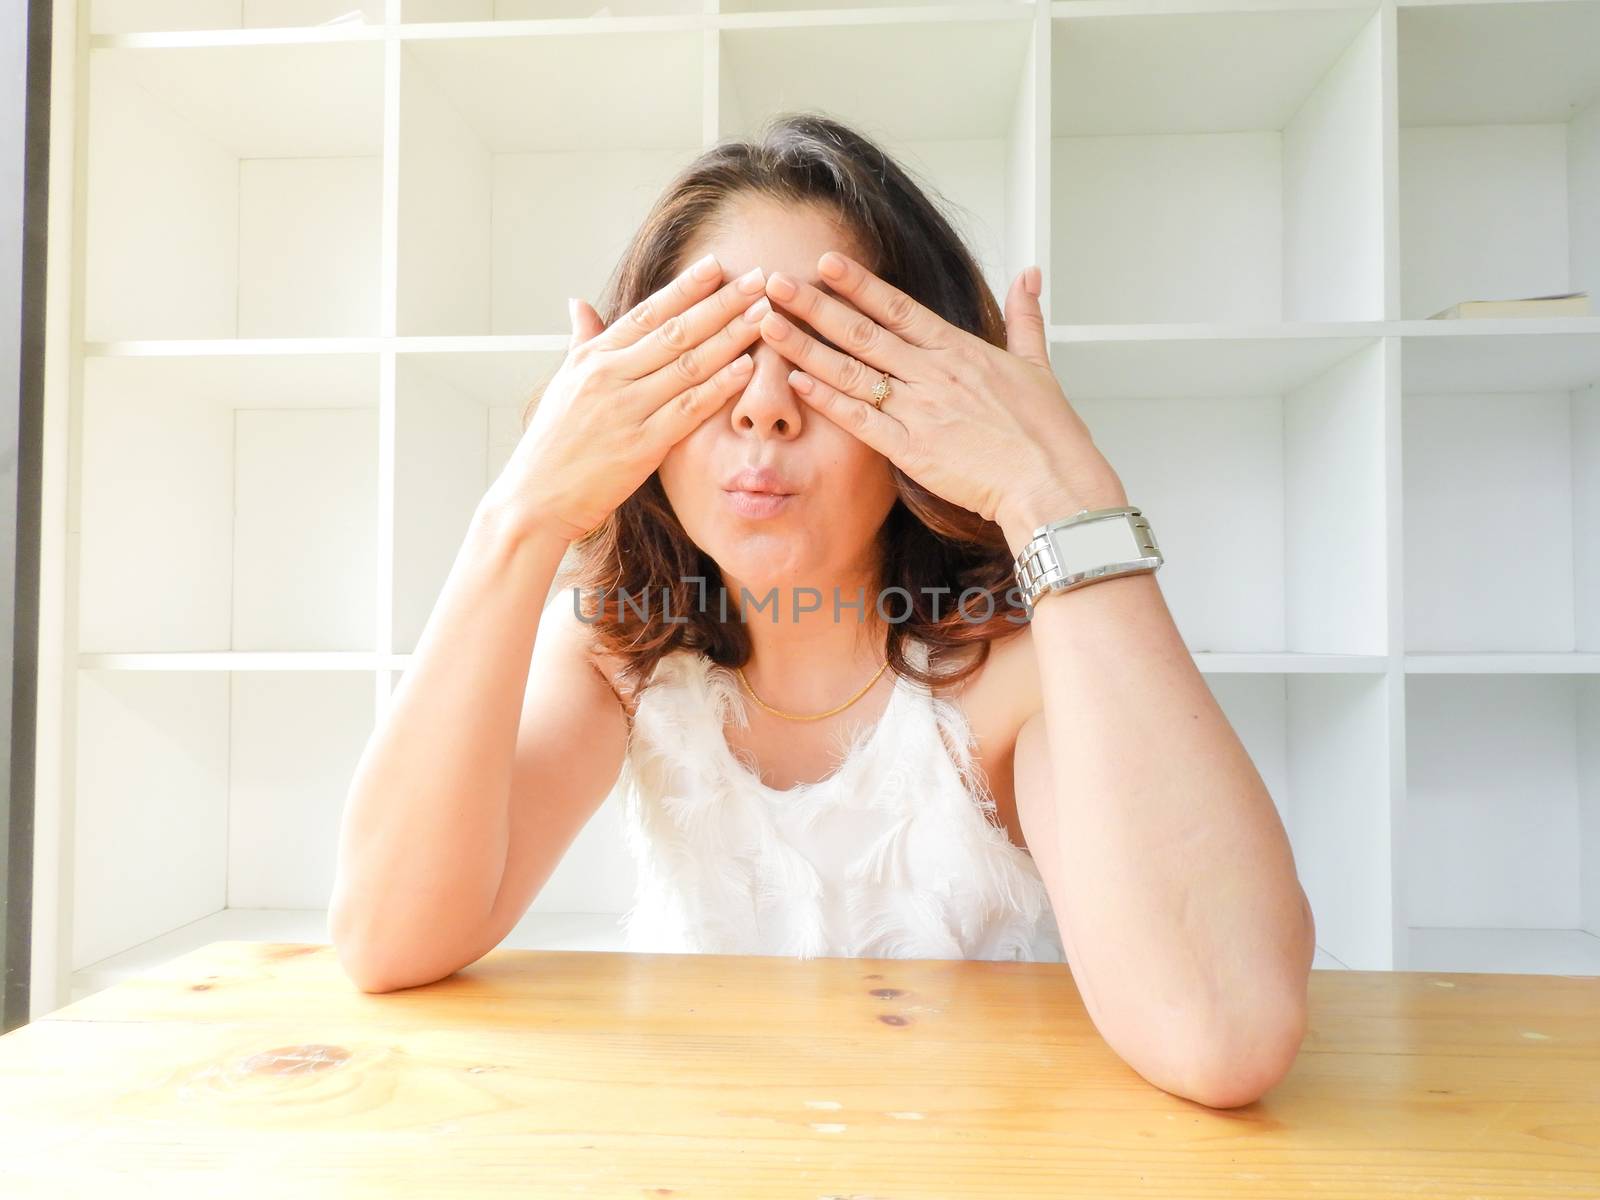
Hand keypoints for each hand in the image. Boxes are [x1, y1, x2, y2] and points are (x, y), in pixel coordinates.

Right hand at [486, 255, 771, 543]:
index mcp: (593, 358)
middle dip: (721, 303)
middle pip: (676, 331)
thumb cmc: (552, 443)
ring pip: (689, 364)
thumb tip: (579, 303)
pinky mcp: (642, 446)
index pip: (647, 313)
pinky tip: (747, 367)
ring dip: (731, 336)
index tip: (716, 266)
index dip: (685, 288)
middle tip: (757, 279)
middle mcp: (610, 376)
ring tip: (763, 314)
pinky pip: (689, 408)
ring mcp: (626, 409)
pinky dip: (719, 385)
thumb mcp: (563, 383)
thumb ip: (581, 341)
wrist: (535, 498)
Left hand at [756, 252, 1127, 550]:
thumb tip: (1030, 274)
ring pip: (852, 371)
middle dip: (814, 305)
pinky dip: (828, 399)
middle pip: (862, 332)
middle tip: (776, 282)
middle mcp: (933, 373)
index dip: (858, 283)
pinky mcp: (912, 449)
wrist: (1050, 481)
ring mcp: (919, 410)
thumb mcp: (1039, 363)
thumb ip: (1025, 316)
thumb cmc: (1047, 431)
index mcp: (959, 349)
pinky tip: (796, 382)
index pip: (898, 307)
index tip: (825, 262)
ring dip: (807, 347)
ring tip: (770, 325)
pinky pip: (860, 420)